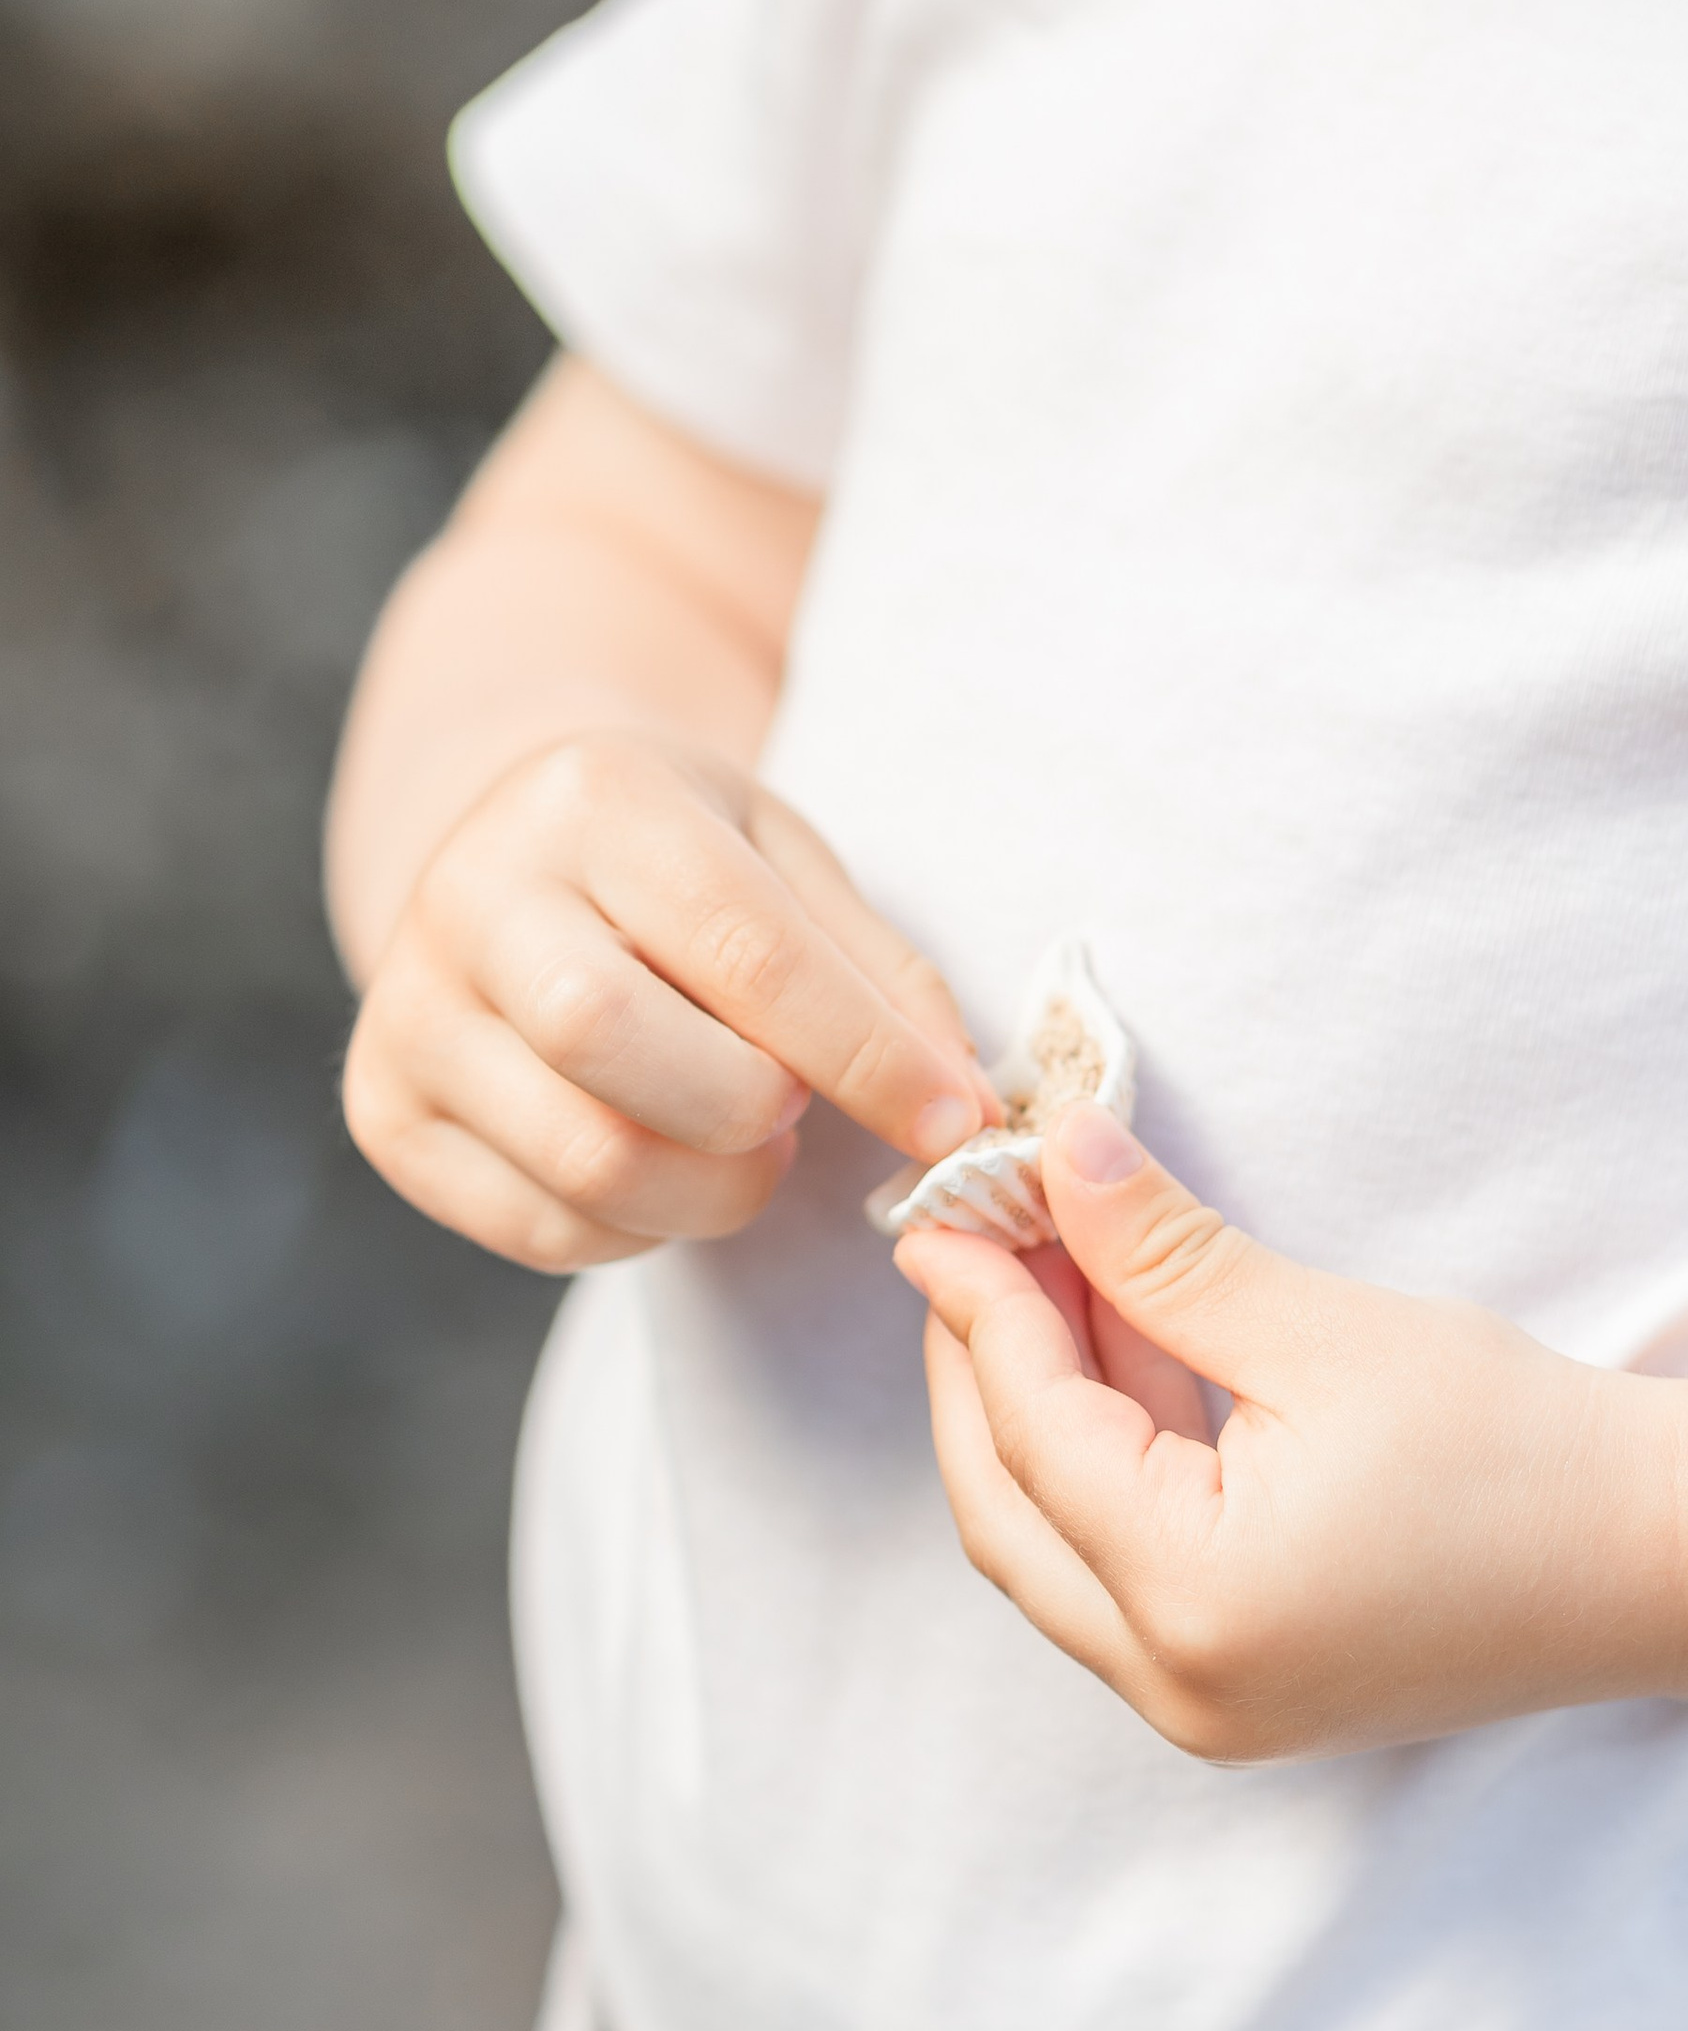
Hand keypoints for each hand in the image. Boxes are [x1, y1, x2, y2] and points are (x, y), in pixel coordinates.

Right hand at [343, 731, 1002, 1269]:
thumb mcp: (784, 863)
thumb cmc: (678, 863)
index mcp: (594, 799)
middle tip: (790, 1109)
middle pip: (627, 1056)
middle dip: (755, 1117)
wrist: (505, 851)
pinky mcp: (385, 1112)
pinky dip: (639, 1231)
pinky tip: (659, 1163)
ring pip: (589, 1163)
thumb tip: (960, 1107)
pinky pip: (545, 1230)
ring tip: (738, 1139)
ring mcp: (408, 1010)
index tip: (952, 1124)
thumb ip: (880, 974)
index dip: (868, 1059)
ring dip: (711, 1191)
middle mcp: (473, 894)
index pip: (747, 955)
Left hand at [894, 1106, 1684, 1758]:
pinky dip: (1109, 1476)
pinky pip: (1125, 1582)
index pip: (1031, 1436)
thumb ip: (1164, 1255)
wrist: (1662, 1559)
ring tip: (1050, 1280)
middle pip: (1007, 1516)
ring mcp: (1208, 1710)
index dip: (981, 1309)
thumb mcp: (1322, 1331)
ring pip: (1057, 1555)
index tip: (948, 1210)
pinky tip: (1123, 1361)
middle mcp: (1179, 1685)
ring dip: (1041, 1421)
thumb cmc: (1519, 1445)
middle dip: (979, 1375)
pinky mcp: (1244, 1698)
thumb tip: (1054, 1156)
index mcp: (1192, 1601)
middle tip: (974, 1249)